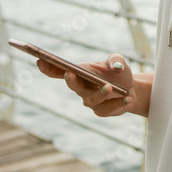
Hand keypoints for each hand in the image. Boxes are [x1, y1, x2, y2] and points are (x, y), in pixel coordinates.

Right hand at [36, 53, 152, 116]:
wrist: (132, 88)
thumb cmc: (119, 72)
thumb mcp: (119, 61)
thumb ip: (116, 59)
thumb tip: (116, 66)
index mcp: (81, 71)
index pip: (60, 70)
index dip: (48, 67)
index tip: (40, 60)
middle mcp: (81, 87)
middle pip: (72, 85)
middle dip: (70, 79)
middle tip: (70, 73)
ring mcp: (90, 101)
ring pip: (91, 99)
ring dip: (100, 93)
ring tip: (109, 87)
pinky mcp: (102, 111)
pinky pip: (108, 108)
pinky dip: (118, 102)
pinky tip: (127, 97)